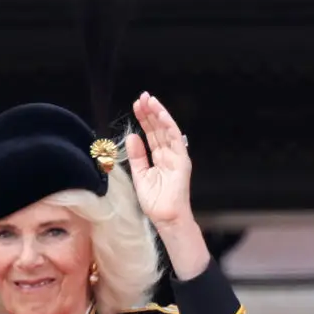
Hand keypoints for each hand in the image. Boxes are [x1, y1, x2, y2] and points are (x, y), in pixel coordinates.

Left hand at [125, 92, 192, 228]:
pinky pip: (175, 139)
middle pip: (158, 129)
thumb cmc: (155, 200)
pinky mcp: (182, 160)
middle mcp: (169, 154)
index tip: (136, 106)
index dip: (144, 119)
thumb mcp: (139, 175)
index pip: (151, 134)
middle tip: (141, 97)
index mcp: (159, 157)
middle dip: (150, 112)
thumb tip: (132, 136)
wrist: (165, 217)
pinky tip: (160, 114)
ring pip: (167, 130)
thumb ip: (137, 156)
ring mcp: (177, 156)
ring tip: (149, 100)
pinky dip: (168, 125)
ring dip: (158, 114)